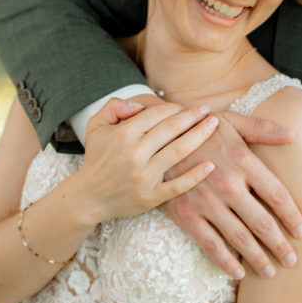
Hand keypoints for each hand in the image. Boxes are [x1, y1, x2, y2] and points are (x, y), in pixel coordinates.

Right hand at [74, 98, 217, 221]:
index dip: (175, 108)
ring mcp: (144, 177)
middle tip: (207, 110)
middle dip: (193, 116)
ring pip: (179, 152)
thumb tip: (139, 105)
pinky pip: (178, 186)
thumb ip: (114, 106)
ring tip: (213, 125)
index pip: (157, 114)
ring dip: (200, 136)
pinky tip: (210, 164)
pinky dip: (196, 175)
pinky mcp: (151, 197)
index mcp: (123, 135)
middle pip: (172, 129)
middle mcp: (135, 154)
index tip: (186, 107)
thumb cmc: (96, 158)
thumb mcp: (95, 125)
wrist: (88, 197)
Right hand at [161, 110, 301, 279]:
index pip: (277, 195)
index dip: (292, 216)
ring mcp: (206, 200)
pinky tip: (238, 273)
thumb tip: (292, 134)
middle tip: (292, 261)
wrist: (155, 136)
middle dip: (279, 245)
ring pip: (239, 237)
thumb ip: (262, 129)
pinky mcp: (185, 213)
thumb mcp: (231, 121)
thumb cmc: (198, 128)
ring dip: (257, 258)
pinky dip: (225, 261)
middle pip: (262, 221)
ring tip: (270, 273)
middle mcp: (228, 183)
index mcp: (243, 160)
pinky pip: (210, 243)